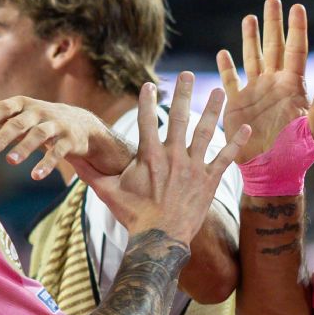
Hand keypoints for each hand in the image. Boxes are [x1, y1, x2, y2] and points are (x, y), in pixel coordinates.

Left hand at [0, 98, 131, 180]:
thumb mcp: (23, 114)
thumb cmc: (44, 120)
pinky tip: (35, 175)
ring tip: (10, 161)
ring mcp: (56, 125)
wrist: (82, 124)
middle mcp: (41, 112)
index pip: (5, 107)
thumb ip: (0, 114)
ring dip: (24, 148)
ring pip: (39, 135)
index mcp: (25, 105)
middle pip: (20, 123)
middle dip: (3, 136)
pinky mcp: (69, 140)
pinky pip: (58, 152)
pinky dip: (46, 163)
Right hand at [75, 71, 249, 243]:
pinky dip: (236, 142)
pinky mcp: (209, 181)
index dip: (147, 100)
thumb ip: (89, 172)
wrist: (160, 239)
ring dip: (213, 109)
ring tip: (219, 90)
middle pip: (180, 117)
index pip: (147, 120)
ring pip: (206, 132)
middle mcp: (173, 156)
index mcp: (149, 156)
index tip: (149, 84)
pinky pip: (226, 157)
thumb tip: (69, 158)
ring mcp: (193, 167)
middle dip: (184, 93)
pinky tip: (244, 126)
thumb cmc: (133, 215)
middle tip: (189, 74)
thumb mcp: (107, 192)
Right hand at [216, 0, 313, 162]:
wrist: (272, 174)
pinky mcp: (237, 105)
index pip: (296, 50)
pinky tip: (223, 53)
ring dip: (250, 38)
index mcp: (294, 87)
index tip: (297, 6)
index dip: (296, 29)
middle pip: (273, 47)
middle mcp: (275, 85)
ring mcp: (255, 93)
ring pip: (252, 58)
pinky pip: (231, 81)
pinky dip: (226, 67)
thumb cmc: (298, 156)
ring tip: (249, 18)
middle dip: (273, 23)